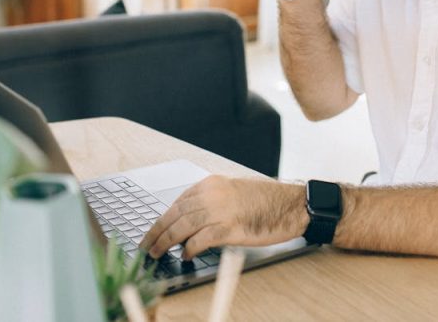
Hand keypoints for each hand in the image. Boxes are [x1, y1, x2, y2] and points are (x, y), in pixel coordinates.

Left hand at [139, 176, 306, 259]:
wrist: (291, 204)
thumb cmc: (267, 200)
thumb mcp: (233, 191)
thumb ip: (212, 201)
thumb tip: (192, 219)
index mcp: (212, 183)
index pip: (178, 202)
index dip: (163, 218)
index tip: (154, 229)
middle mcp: (212, 194)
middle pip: (175, 214)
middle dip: (157, 231)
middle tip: (146, 244)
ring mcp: (220, 211)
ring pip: (182, 227)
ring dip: (166, 241)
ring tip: (157, 251)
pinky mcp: (229, 228)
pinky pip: (200, 240)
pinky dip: (189, 248)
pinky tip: (185, 255)